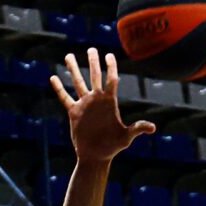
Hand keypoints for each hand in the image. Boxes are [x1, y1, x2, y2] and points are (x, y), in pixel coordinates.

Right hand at [51, 49, 155, 165]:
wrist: (96, 156)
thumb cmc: (113, 147)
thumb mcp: (126, 137)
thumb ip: (138, 129)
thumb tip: (153, 128)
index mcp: (109, 102)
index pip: (111, 80)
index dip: (111, 67)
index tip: (109, 55)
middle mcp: (96, 100)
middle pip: (95, 76)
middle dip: (93, 62)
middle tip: (91, 49)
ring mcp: (85, 105)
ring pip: (78, 83)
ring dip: (73, 69)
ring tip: (69, 55)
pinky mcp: (74, 113)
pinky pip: (65, 98)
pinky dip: (59, 88)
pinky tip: (53, 77)